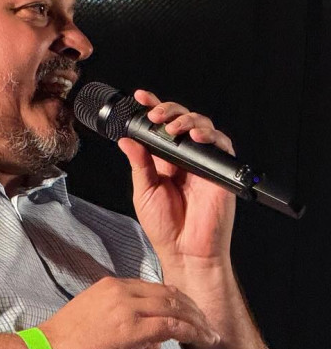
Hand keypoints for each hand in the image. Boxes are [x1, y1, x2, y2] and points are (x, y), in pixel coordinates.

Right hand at [39, 276, 219, 348]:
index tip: (191, 313)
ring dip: (198, 321)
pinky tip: (204, 340)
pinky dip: (193, 332)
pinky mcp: (131, 329)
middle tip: (208, 324)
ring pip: (174, 307)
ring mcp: (126, 309)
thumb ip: (125, 325)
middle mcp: (121, 291)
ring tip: (211, 335)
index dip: (178, 299)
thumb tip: (153, 342)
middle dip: (193, 309)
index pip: (154, 288)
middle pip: (169, 294)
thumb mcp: (95, 322)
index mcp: (110, 286)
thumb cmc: (66, 343)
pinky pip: (172, 326)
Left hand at [116, 89, 235, 264]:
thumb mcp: (144, 191)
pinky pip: (221, 144)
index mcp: (163, 160)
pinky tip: (196, 136)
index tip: (139, 97)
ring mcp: (202, 162)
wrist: (185, 250)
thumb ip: (139, 164)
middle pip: (181, 120)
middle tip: (154, 114)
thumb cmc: (164, 226)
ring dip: (186, 119)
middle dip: (167, 110)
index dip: (152, 108)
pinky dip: (210, 135)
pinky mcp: (220, 170)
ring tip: (172, 127)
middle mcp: (183, 158)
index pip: (158, 128)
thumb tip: (127, 139)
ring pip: (202, 126)